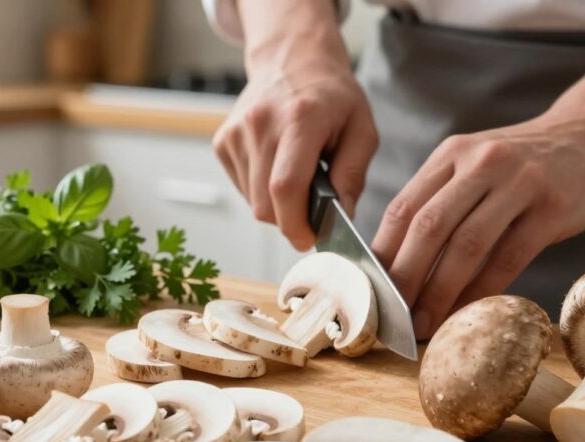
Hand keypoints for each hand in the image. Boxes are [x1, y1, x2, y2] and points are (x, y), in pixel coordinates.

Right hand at [214, 0, 377, 250]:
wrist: (292, 60)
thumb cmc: (331, 97)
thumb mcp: (361, 129)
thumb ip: (353, 175)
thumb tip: (340, 217)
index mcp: (301, 119)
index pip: (286, 187)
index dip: (295, 223)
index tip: (308, 238)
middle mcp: (261, 124)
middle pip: (265, 202)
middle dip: (289, 220)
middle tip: (310, 212)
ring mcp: (237, 132)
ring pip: (252, 200)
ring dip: (276, 204)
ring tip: (296, 178)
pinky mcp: (223, 140)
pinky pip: (241, 187)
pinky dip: (260, 190)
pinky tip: (276, 168)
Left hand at [372, 113, 584, 338]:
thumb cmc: (523, 164)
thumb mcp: (474, 165)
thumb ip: (439, 201)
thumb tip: (395, 262)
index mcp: (451, 154)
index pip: (402, 208)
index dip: (382, 254)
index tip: (371, 291)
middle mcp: (480, 163)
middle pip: (428, 228)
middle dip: (404, 278)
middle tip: (392, 316)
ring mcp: (519, 182)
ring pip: (467, 245)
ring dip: (440, 291)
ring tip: (424, 323)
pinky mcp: (553, 206)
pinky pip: (509, 257)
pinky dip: (483, 290)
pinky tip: (468, 313)